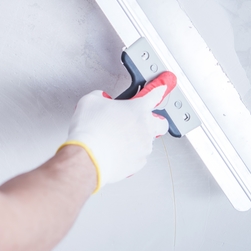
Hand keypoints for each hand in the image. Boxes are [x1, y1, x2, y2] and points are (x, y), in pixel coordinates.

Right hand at [61, 71, 176, 191]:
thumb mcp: (90, 101)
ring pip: (149, 141)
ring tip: (119, 138)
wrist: (87, 158)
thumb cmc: (91, 131)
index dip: (159, 88)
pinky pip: (138, 156)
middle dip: (155, 120)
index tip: (163, 86)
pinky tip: (116, 150)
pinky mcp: (137, 164)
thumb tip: (101, 100)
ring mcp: (143, 147)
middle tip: (141, 119)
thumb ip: (100, 97)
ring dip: (138, 138)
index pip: (154, 94)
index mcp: (138, 109)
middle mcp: (145, 128)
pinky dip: (130, 153)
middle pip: (162, 123)